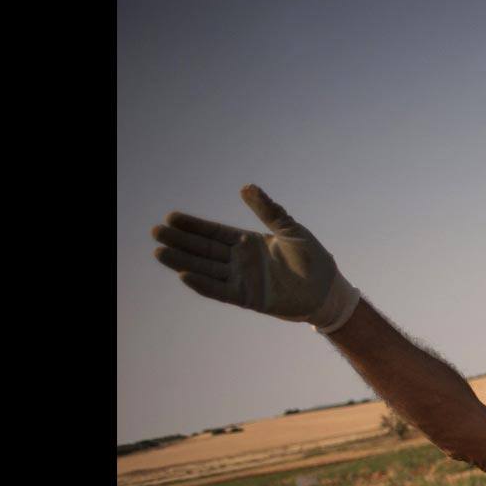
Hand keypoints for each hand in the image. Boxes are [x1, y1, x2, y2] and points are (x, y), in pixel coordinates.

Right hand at [151, 184, 361, 332]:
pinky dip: (204, 284)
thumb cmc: (313, 259)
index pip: (214, 233)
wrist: (328, 289)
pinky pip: (221, 291)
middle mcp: (240, 261)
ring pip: (207, 269)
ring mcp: (243, 280)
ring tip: (160, 252)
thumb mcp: (289, 229)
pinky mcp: (249, 298)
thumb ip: (268, 210)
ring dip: (183, 261)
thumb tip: (246, 187)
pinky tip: (185, 275)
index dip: (194, 226)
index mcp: (249, 242)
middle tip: (157, 231)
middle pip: (204, 250)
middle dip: (181, 241)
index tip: (172, 217)